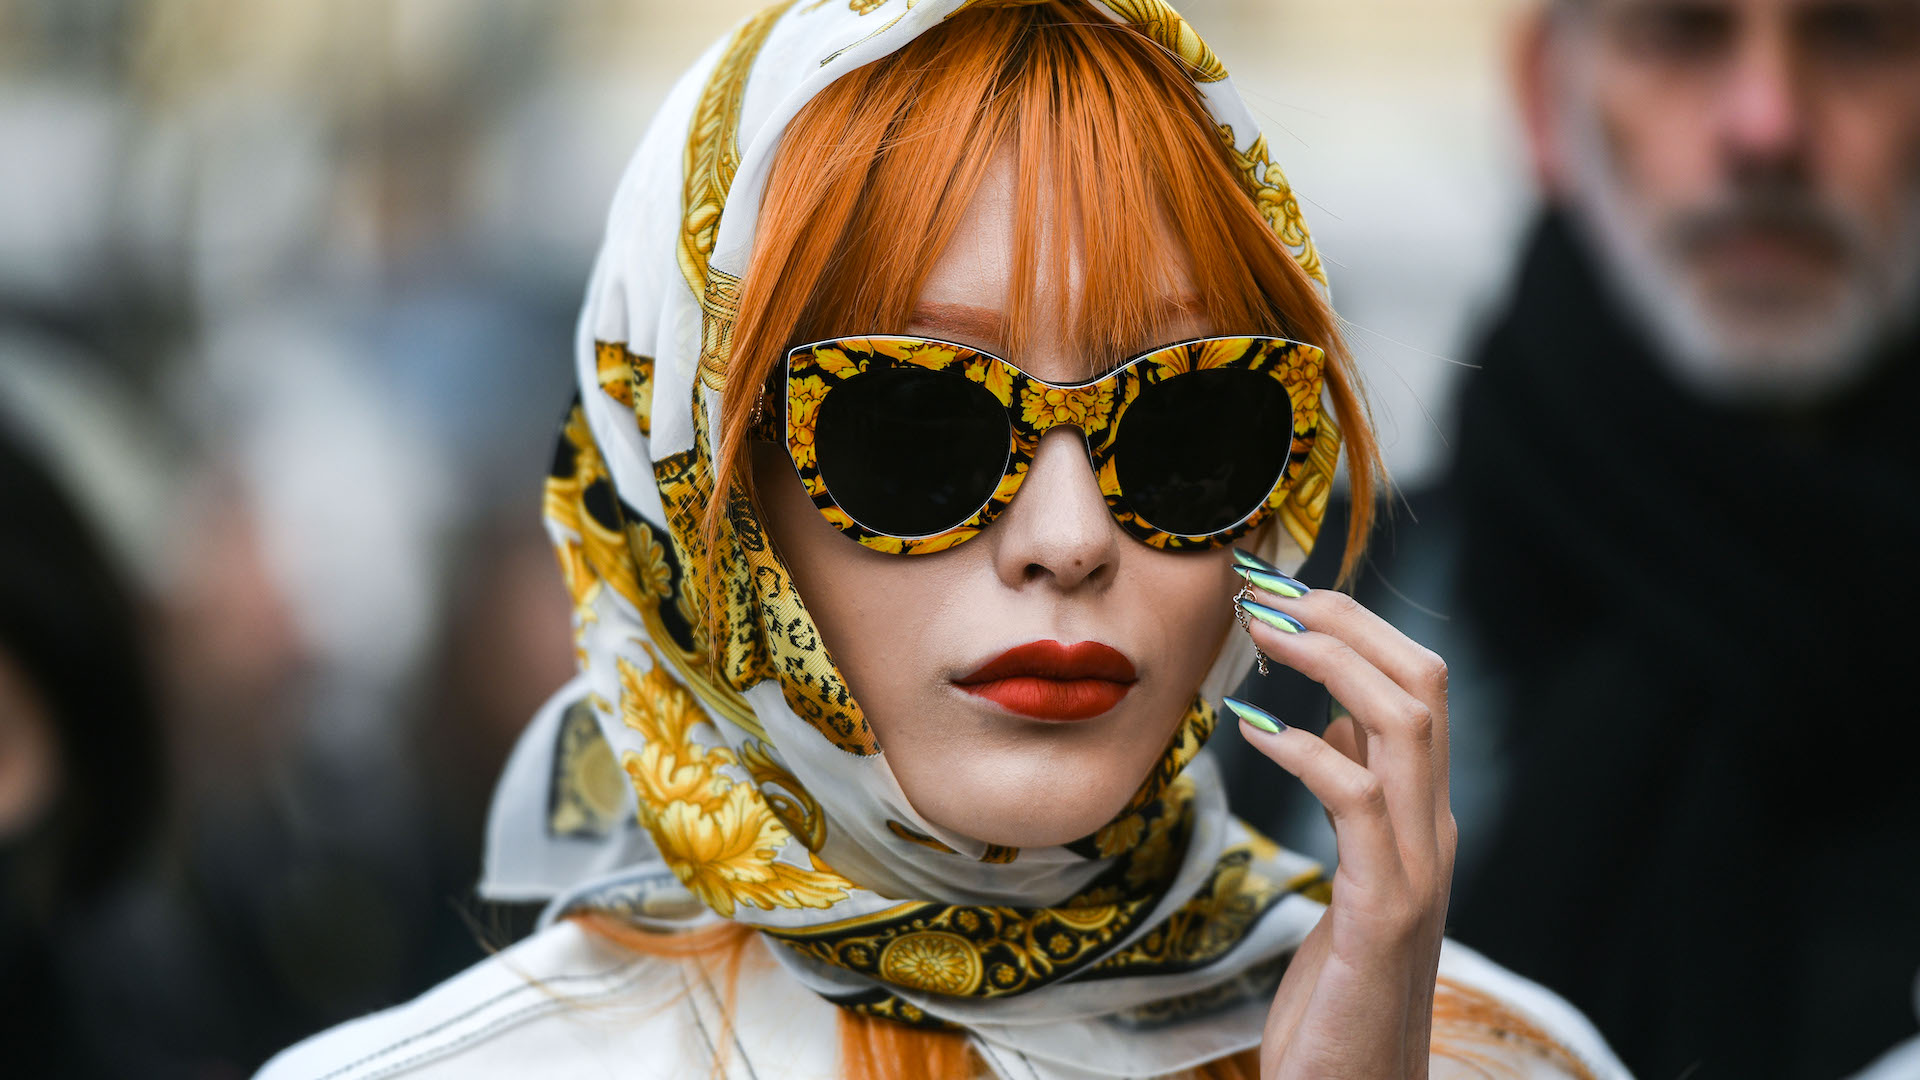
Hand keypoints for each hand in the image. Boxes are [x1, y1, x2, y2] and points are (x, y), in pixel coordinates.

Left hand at [1226, 567, 1455, 1079]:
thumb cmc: (1342, 992)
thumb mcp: (1351, 876)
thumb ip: (1357, 798)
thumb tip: (1334, 715)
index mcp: (1422, 818)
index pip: (1416, 686)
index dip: (1355, 626)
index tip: (1280, 593)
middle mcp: (1433, 831)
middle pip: (1423, 683)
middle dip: (1346, 622)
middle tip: (1265, 593)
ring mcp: (1418, 868)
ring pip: (1408, 724)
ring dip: (1331, 662)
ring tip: (1261, 632)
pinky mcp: (1385, 911)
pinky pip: (1359, 801)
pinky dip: (1307, 750)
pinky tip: (1254, 728)